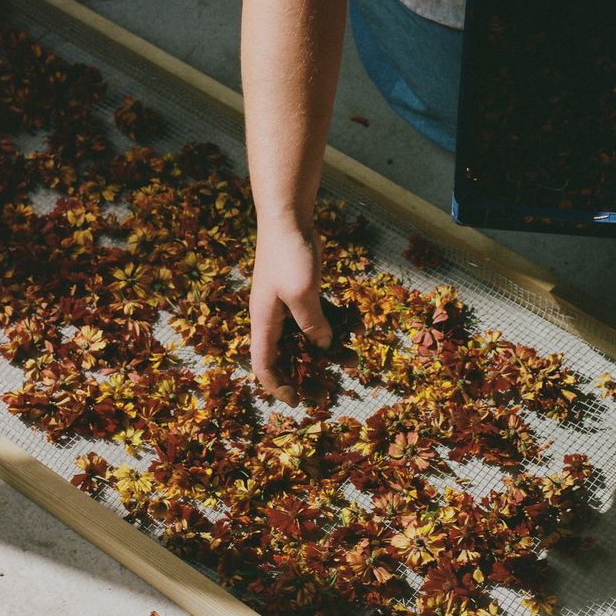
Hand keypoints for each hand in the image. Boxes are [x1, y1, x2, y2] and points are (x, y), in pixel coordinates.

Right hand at [248, 221, 332, 405]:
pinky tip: (352, 332)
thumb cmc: (288, 254)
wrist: (287, 216)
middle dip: (303, 374)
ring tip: (349, 362)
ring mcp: (286, 303)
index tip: (297, 400)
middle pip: (283, 355)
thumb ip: (312, 322)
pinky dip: (330, 326)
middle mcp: (272, 316)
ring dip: (322, 351)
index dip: (276, 386)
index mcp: (264, 321)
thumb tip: (323, 345)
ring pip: (302, 337)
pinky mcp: (301, 290)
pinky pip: (315, 317)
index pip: (263, 364)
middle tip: (326, 390)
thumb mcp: (302, 293)